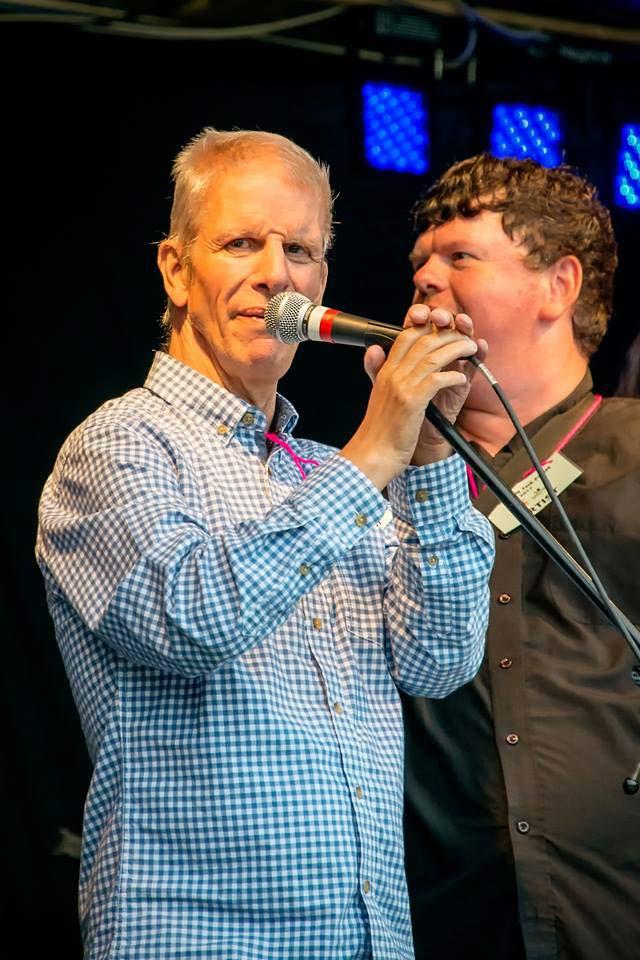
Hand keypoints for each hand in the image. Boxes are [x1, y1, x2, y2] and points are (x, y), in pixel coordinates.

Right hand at [340, 306, 483, 488]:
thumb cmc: (379, 430)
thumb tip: (373, 350)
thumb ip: (377, 370)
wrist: (373, 453)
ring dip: (457, 349)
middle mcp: (392, 375)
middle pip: (423, 341)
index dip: (428, 328)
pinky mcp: (413, 402)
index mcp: (385, 371)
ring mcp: (402, 387)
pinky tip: (461, 378)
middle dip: (449, 335)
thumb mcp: (376, 394)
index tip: (445, 330)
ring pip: (434, 356)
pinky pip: (438, 379)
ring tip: (472, 349)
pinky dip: (453, 376)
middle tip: (465, 337)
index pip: (406, 336)